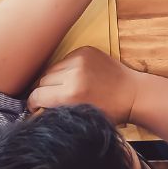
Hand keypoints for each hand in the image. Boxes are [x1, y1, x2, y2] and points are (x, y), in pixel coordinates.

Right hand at [28, 46, 142, 123]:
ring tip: (66, 88)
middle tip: (53, 100)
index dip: (34, 104)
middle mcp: (74, 73)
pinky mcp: (85, 50)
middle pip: (42, 81)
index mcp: (71, 94)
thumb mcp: (81, 118)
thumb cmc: (109, 111)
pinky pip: (64, 60)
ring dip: (54, 79)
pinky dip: (66, 69)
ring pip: (51, 69)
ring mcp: (80, 59)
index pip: (36, 95)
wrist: (134, 93)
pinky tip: (76, 77)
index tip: (36, 108)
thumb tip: (34, 112)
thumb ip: (56, 112)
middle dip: (45, 92)